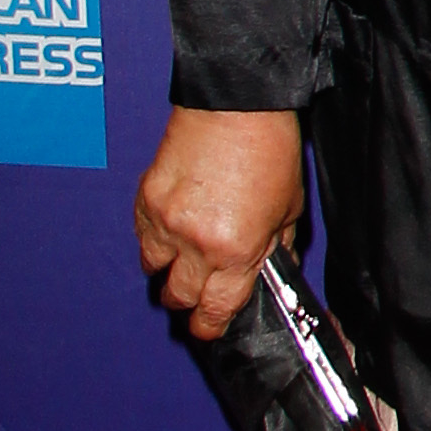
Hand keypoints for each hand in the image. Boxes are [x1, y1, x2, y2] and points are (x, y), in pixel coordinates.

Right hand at [134, 107, 306, 336]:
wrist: (236, 103)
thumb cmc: (268, 149)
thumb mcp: (288, 209)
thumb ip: (275, 248)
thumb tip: (267, 271)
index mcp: (236, 252)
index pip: (215, 311)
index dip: (210, 326)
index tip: (209, 326)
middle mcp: (196, 244)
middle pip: (177, 298)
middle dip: (188, 302)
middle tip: (198, 294)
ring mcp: (165, 222)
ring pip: (152, 270)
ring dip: (167, 270)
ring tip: (185, 256)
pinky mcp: (145, 199)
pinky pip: (141, 237)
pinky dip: (153, 240)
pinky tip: (172, 227)